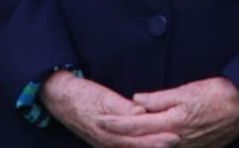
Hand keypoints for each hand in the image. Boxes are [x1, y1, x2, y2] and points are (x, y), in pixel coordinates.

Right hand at [40, 72, 174, 147]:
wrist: (61, 99)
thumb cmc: (83, 95)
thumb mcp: (103, 97)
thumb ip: (122, 107)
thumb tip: (140, 113)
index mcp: (108, 131)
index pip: (136, 139)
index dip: (155, 138)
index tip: (173, 135)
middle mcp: (107, 142)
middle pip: (136, 146)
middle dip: (156, 145)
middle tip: (177, 140)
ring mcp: (105, 144)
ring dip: (149, 147)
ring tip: (169, 143)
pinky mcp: (104, 142)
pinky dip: (137, 147)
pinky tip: (148, 144)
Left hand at [107, 77, 238, 147]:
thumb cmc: (218, 94)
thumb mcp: (186, 91)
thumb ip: (159, 99)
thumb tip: (136, 101)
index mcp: (172, 124)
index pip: (136, 126)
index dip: (116, 124)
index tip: (99, 119)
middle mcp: (177, 141)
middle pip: (142, 142)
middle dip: (120, 138)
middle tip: (101, 130)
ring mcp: (187, 147)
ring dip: (137, 144)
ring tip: (120, 138)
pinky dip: (156, 146)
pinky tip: (151, 143)